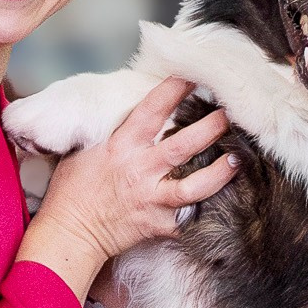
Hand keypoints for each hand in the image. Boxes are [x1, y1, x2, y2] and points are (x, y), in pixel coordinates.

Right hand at [17, 77, 235, 302]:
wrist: (69, 233)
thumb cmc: (72, 190)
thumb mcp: (85, 149)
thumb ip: (112, 131)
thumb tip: (133, 109)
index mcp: (121, 146)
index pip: (151, 110)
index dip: (174, 90)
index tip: (193, 74)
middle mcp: (140, 171)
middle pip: (182, 146)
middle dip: (210, 128)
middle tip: (230, 113)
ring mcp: (152, 199)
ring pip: (195, 186)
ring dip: (219, 173)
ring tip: (237, 159)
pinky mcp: (159, 224)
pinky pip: (190, 218)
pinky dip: (208, 210)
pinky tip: (227, 202)